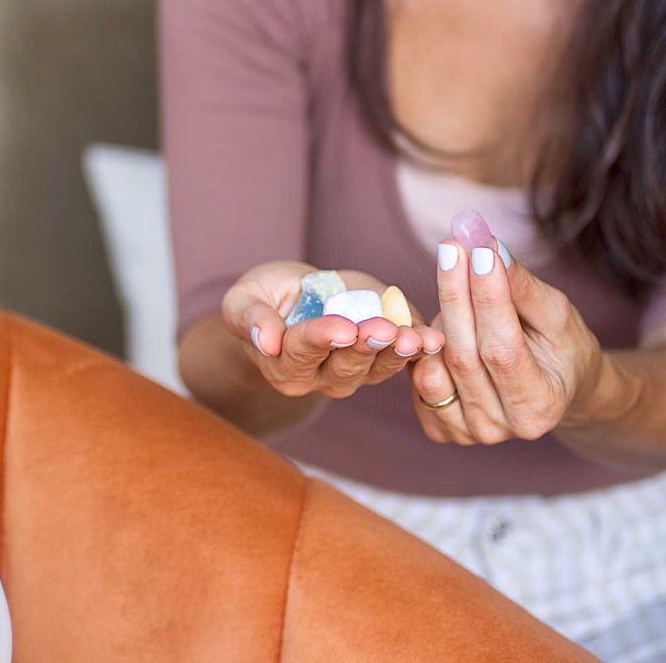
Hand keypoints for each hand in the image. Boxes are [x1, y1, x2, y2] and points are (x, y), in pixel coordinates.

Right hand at [222, 261, 444, 398]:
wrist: (291, 300)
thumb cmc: (262, 298)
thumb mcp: (243, 300)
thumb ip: (250, 319)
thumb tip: (266, 340)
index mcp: (284, 367)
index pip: (303, 352)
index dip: (322, 338)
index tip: (341, 328)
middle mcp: (320, 379)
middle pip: (346, 365)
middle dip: (366, 346)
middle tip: (383, 330)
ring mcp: (355, 373)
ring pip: (379, 368)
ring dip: (399, 352)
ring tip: (415, 337)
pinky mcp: (382, 359)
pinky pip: (403, 359)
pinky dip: (420, 348)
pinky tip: (434, 338)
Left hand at [409, 240, 602, 444]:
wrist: (551, 389)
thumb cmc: (559, 347)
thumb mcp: (555, 314)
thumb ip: (520, 286)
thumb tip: (488, 246)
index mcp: (539, 406)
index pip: (501, 348)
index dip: (487, 298)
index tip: (478, 249)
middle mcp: (499, 428)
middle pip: (463, 355)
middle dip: (455, 294)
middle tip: (452, 245)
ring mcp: (465, 433)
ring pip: (434, 365)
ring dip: (439, 318)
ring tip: (455, 285)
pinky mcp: (438, 427)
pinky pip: (417, 377)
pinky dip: (422, 345)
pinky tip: (440, 317)